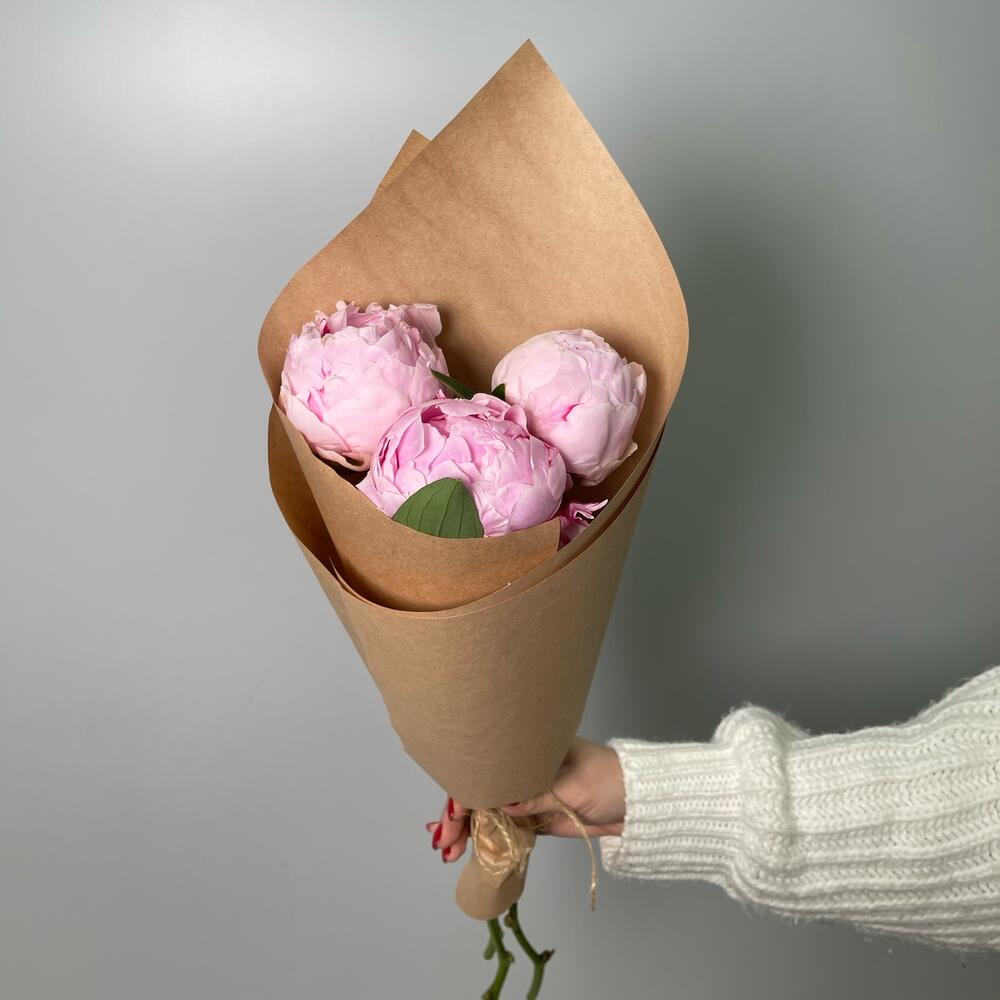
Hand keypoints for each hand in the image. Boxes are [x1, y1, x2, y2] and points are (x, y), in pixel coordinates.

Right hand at [426, 738, 624, 863]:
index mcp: (532, 748)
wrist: (639, 804)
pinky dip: (486, 839)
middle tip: (443, 839)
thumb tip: (503, 806)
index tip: (456, 810)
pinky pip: (506, 829)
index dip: (468, 787)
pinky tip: (465, 848)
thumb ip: (538, 796)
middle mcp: (524, 769)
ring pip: (490, 812)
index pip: (490, 765)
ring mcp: (530, 795)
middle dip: (459, 814)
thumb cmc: (611, 779)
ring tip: (446, 849)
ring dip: (468, 830)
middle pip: (483, 789)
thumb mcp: (574, 785)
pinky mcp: (537, 818)